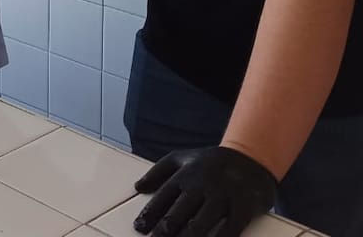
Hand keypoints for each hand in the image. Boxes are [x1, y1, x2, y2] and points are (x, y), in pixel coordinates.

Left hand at [133, 146, 276, 236]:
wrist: (251, 158)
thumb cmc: (211, 162)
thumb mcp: (182, 158)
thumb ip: (158, 171)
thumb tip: (138, 187)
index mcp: (186, 174)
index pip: (163, 196)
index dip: (150, 214)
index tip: (139, 227)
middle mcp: (202, 185)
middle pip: (179, 213)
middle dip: (164, 230)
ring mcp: (223, 196)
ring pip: (200, 223)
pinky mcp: (244, 206)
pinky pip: (230, 229)